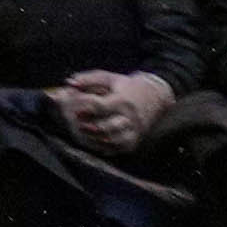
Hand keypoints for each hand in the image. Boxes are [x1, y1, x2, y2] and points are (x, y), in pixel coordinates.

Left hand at [52, 70, 175, 144]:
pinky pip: (117, 149)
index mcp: (122, 100)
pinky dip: (102, 147)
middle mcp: (129, 118)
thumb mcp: (109, 77)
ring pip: (112, 140)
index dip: (85, 109)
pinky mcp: (133, 142)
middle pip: (107, 127)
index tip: (74, 110)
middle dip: (89, 127)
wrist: (156, 97)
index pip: (101, 107)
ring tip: (82, 131)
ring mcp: (133, 132)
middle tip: (76, 123)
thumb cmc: (127, 86)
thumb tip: (70, 82)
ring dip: (94, 138)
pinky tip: (92, 140)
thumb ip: (88, 79)